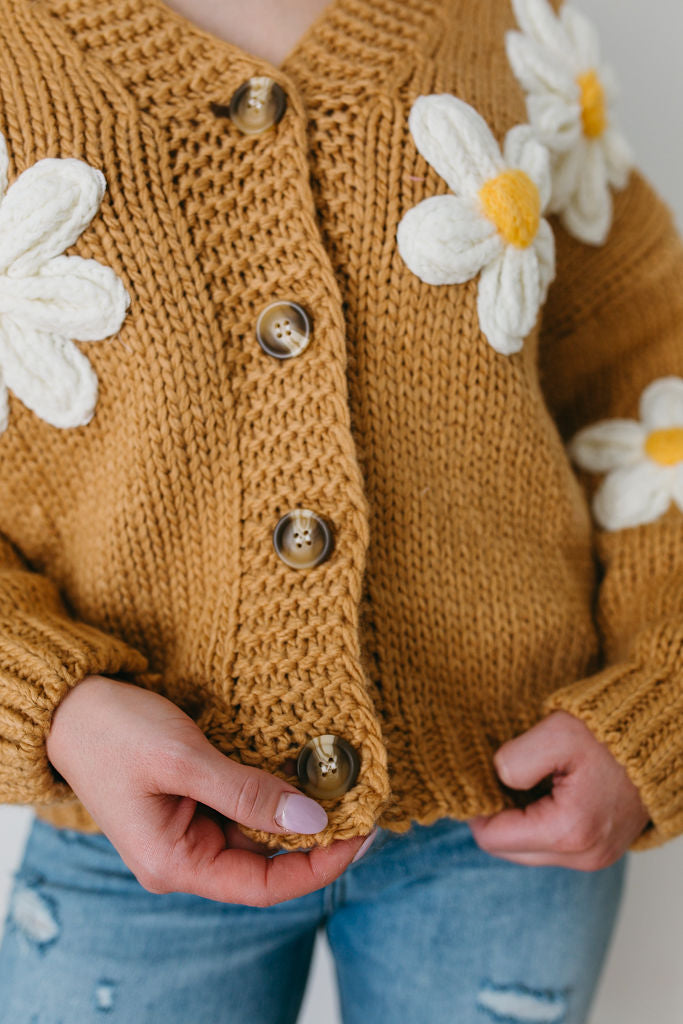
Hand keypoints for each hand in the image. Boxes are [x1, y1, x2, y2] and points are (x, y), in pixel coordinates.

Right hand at [46, 675, 369, 904]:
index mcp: (175, 864)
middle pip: (267, 860)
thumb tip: (313, 819)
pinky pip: (244, 805)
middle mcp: (185, 856)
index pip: (263, 885)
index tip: (360, 834)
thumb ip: (247, 793)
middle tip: (360, 797)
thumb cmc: (114, 734)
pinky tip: (302, 767)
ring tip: (339, 778)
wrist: (70, 706)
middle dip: (315, 833)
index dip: (319, 866)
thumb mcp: (184, 761)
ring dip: (296, 808)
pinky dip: (274, 789)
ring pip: (259, 830)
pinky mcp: (193, 802)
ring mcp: (190, 829)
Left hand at [468, 711, 649, 870]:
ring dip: (519, 822)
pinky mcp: (601, 851)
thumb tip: (497, 780)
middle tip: (501, 780)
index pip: (493, 839)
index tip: (481, 780)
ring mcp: (595, 858)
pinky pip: (552, 847)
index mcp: (567, 831)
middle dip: (497, 819)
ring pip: (529, 852)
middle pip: (508, 851)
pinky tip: (545, 792)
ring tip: (528, 783)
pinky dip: (540, 824)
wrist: (656, 741)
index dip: (478, 809)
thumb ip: (515, 760)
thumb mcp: (555, 734)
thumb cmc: (607, 735)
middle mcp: (583, 856)